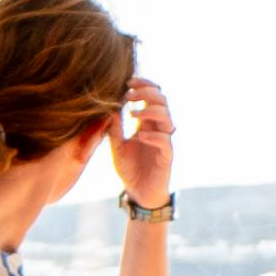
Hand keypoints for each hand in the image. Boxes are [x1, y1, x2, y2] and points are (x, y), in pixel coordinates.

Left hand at [109, 78, 174, 212]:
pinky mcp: (166, 157)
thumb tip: (108, 107)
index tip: (128, 82)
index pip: (153, 95)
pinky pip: (165, 141)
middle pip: (162, 101)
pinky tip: (139, 137)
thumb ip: (114, 128)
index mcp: (148, 123)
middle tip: (129, 94)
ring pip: (167, 117)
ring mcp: (164, 142)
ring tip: (133, 113)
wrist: (139, 193)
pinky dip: (153, 136)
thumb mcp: (117, 146)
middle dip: (147, 93)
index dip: (144, 85)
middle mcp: (159, 129)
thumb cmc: (130, 169)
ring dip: (150, 111)